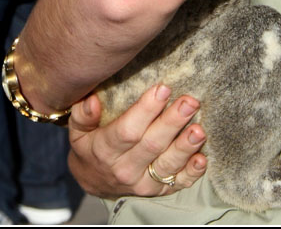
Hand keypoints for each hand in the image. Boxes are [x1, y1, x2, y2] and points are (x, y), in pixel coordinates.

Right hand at [68, 85, 206, 198]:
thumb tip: (91, 100)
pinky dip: (192, 173)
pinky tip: (202, 158)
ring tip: (199, 129)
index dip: (146, 110)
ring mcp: (143, 182)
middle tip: (190, 101)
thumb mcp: (78, 131)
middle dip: (173, 122)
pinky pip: (177, 183)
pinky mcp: (157, 190)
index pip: (128, 130)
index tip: (162, 88)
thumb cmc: (89, 146)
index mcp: (105, 150)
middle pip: (152, 145)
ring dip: (185, 147)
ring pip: (168, 165)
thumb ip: (83, 115)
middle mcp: (125, 168)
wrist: (93, 181)